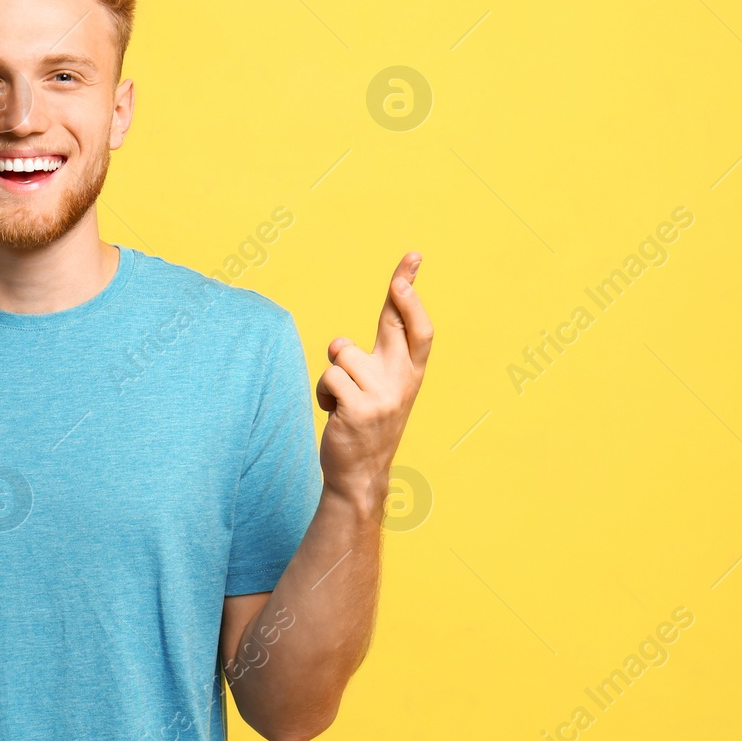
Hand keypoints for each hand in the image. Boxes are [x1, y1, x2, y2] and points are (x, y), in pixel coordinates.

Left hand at [315, 252, 431, 509]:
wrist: (359, 475)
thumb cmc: (363, 426)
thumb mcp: (379, 391)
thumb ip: (372, 360)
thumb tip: (346, 339)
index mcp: (409, 376)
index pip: (417, 329)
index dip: (412, 297)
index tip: (411, 265)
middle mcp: (402, 383)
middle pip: (398, 327)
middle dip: (401, 295)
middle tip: (400, 277)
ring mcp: (382, 397)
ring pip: (343, 353)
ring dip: (333, 373)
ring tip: (340, 399)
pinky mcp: (360, 410)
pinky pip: (330, 378)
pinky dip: (324, 393)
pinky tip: (332, 412)